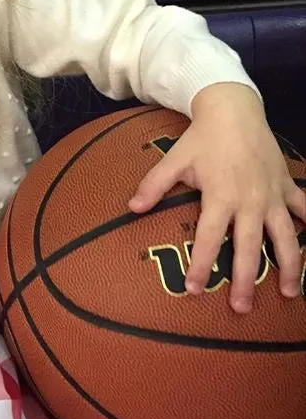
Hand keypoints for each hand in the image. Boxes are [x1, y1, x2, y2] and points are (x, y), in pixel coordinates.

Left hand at [128, 83, 305, 313]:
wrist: (234, 110)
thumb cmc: (201, 138)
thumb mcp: (174, 160)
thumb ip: (153, 186)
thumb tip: (131, 209)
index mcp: (221, 197)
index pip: (210, 239)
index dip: (202, 266)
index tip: (194, 289)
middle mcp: (250, 201)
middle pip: (250, 248)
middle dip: (247, 280)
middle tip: (241, 309)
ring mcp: (273, 195)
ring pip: (287, 237)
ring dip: (291, 266)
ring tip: (291, 293)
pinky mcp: (287, 185)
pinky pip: (304, 210)